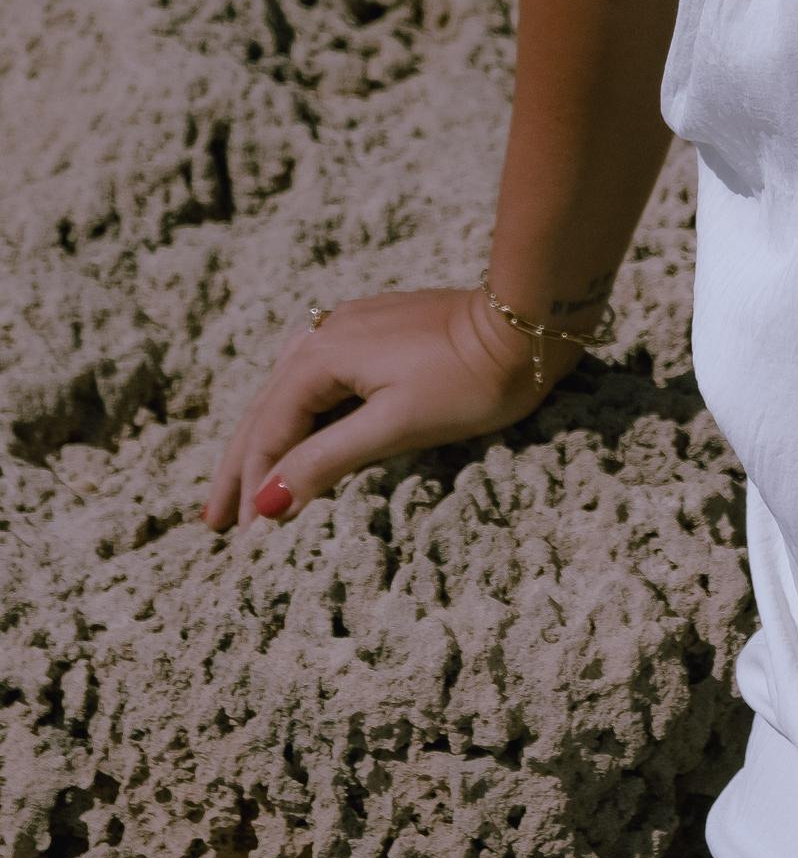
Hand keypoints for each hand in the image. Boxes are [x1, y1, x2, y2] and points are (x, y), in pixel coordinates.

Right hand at [198, 285, 561, 532]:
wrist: (526, 321)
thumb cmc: (468, 379)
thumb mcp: (395, 426)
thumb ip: (327, 460)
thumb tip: (266, 500)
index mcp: (322, 354)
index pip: (270, 428)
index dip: (253, 484)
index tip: (242, 536)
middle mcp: (326, 332)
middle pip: (267, 407)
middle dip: (241, 465)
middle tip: (212, 521)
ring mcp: (351, 326)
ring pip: (289, 391)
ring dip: (265, 439)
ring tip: (244, 485)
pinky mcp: (377, 329)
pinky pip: (317, 378)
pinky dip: (297, 415)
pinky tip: (295, 430)